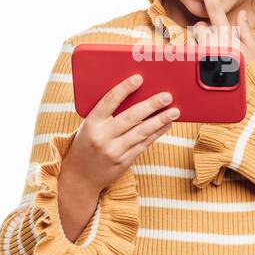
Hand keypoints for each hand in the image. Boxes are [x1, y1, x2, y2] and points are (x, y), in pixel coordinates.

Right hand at [63, 73, 178, 194]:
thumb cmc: (87, 143)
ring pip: (142, 132)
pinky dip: (157, 133)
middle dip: (151, 105)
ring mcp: (114, 151)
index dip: (125, 88)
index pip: (109, 100)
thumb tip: (135, 96)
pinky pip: (144, 144)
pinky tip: (166, 125)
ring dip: (160, 120)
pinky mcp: (124, 162)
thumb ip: (107, 113)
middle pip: (131, 117)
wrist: (80, 176)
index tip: (139, 78)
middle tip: (167, 96)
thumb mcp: (89, 126)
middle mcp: (103, 137)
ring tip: (174, 111)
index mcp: (91, 123)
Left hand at [185, 0, 254, 78]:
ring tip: (210, 57)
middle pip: (200, 27)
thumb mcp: (254, 50)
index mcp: (228, 36)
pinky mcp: (195, 65)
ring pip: (194, 40)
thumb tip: (241, 14)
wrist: (245, 95)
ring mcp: (203, 54)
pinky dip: (194, 56)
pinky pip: (189, 54)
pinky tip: (204, 65)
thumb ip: (245, 30)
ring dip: (199, 44)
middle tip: (214, 45)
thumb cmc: (251, 73)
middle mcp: (213, 42)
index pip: (216, 11)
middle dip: (204, 33)